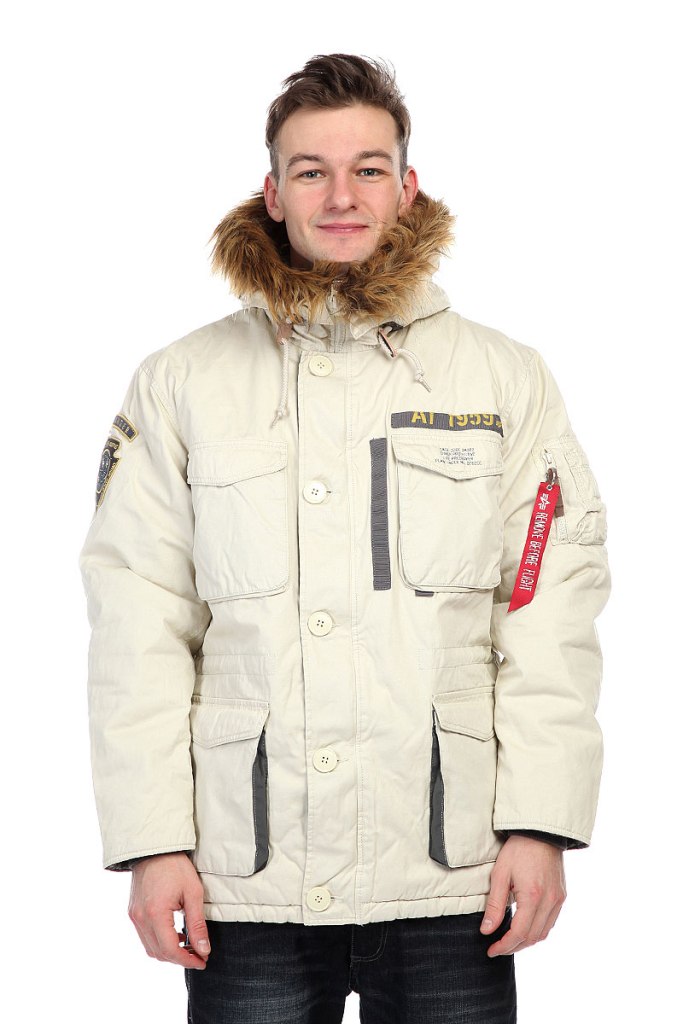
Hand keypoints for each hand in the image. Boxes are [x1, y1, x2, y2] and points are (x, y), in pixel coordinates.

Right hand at [128, 852, 210, 968]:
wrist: (155, 847)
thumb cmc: (176, 866)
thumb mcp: (193, 893)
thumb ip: (197, 924)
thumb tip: (203, 950)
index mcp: (155, 913)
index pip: (170, 950)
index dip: (187, 960)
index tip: (202, 962)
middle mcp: (141, 918)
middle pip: (159, 953)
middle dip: (180, 959)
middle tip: (199, 955)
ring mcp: (134, 916)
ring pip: (150, 948)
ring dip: (169, 952)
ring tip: (189, 946)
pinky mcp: (133, 912)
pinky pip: (145, 937)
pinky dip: (160, 942)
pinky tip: (175, 934)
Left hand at [480, 835, 565, 956]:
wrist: (540, 832)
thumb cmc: (518, 850)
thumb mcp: (500, 874)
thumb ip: (494, 904)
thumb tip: (487, 930)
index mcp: (533, 897)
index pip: (518, 933)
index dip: (504, 946)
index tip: (491, 950)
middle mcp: (550, 902)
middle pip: (532, 937)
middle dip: (513, 947)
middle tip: (497, 948)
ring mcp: (558, 900)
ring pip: (543, 933)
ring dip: (526, 941)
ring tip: (508, 941)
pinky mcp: (561, 896)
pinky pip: (550, 922)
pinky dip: (537, 931)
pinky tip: (524, 928)